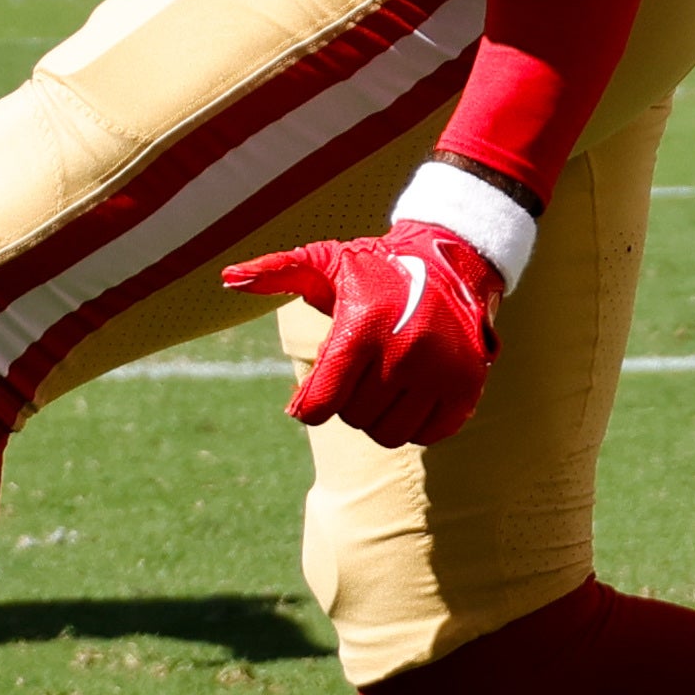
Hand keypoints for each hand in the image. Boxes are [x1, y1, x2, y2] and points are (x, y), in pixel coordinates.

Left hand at [218, 198, 508, 446]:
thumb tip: (227, 278)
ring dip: (380, 416)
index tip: (313, 393)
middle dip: (348, 400)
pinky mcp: (467, 386)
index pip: (319, 406)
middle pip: (353, 420)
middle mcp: (404, 353)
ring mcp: (440, 372)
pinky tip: (413, 392)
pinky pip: (428, 435)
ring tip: (384, 382)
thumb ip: (276, 272)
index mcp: (362, 328)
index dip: (309, 403)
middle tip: (359, 371)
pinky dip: (415, 422)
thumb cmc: (375, 268)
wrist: (451, 259)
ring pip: (389, 433)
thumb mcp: (325, 264)